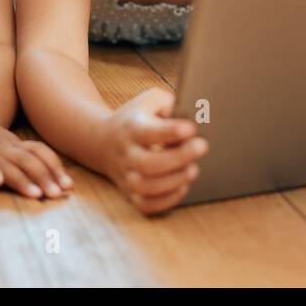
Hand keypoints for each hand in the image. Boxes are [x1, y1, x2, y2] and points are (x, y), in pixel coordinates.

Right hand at [100, 87, 208, 215]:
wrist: (104, 141)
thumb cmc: (137, 118)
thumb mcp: (151, 101)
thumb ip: (172, 105)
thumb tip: (197, 117)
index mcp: (131, 128)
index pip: (148, 132)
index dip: (170, 131)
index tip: (191, 128)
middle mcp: (125, 154)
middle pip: (148, 164)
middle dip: (178, 157)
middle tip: (202, 147)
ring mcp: (126, 177)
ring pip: (147, 187)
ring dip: (174, 180)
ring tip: (193, 169)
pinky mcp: (130, 194)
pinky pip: (147, 205)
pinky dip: (166, 200)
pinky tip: (182, 186)